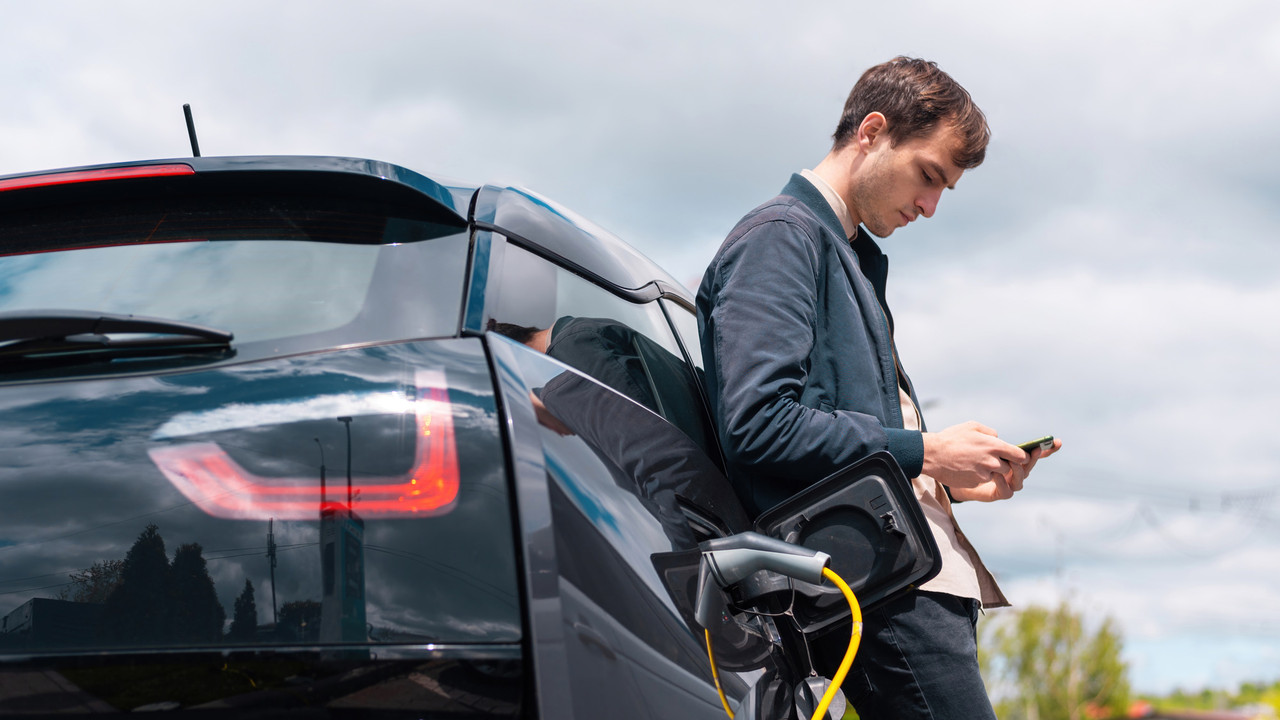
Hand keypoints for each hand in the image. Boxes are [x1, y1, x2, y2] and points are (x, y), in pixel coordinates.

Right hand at [921, 421, 1029, 496]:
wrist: (932, 455)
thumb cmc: (951, 438)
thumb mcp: (972, 426)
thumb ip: (990, 432)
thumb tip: (997, 438)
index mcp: (993, 446)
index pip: (1019, 455)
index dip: (1022, 457)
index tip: (1020, 457)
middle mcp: (992, 461)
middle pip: (1009, 468)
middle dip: (1004, 464)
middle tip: (992, 459)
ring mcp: (983, 474)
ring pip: (995, 475)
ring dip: (990, 470)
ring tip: (975, 462)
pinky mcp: (975, 483)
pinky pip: (982, 480)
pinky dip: (977, 476)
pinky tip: (965, 468)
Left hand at [948, 436, 1062, 501]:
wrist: (952, 473)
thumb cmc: (966, 457)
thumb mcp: (978, 443)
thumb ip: (988, 438)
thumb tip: (996, 435)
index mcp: (1012, 458)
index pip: (1033, 453)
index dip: (1047, 448)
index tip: (1057, 442)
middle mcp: (1014, 472)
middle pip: (1029, 465)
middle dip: (1034, 458)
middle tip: (1035, 449)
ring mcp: (1008, 483)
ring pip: (1021, 479)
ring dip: (1018, 471)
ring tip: (1011, 462)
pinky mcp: (998, 494)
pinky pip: (1007, 491)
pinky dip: (1003, 483)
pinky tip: (995, 474)